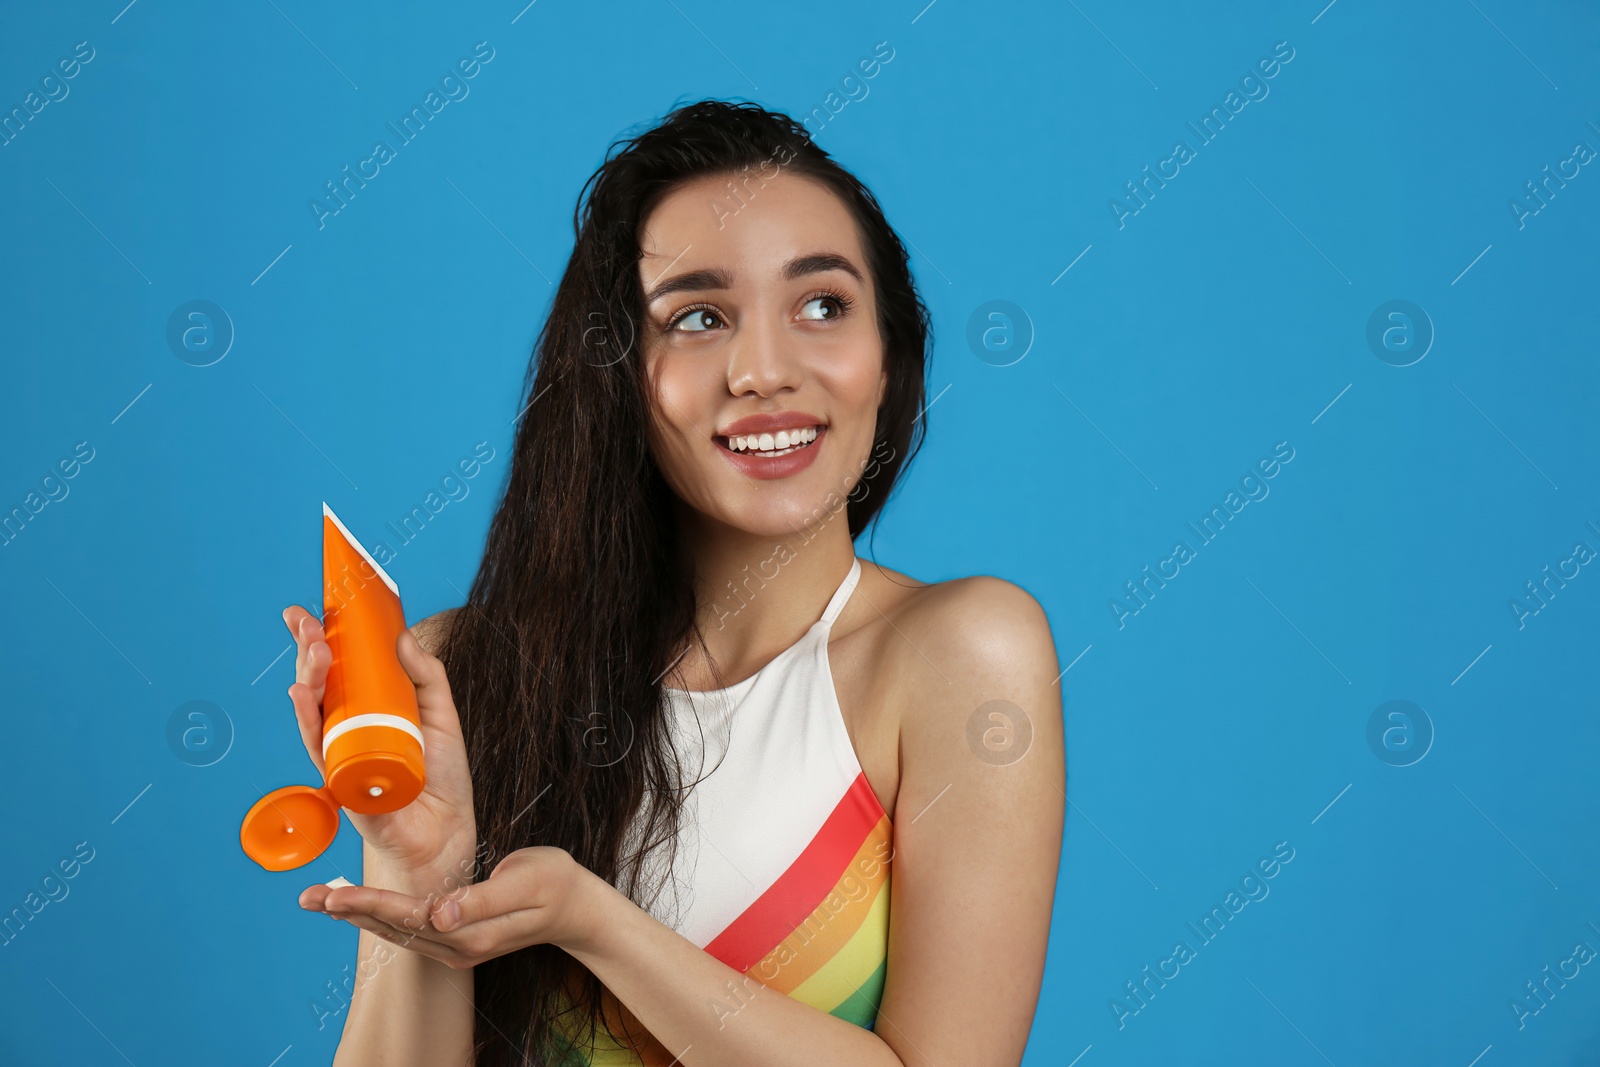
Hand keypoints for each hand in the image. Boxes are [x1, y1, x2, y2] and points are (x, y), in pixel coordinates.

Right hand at [279, 605, 477, 884]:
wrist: (445, 833)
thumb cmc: (441, 779)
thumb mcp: (441, 717)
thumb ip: (426, 676)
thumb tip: (402, 636)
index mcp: (374, 709)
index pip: (343, 667)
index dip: (326, 639)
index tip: (313, 608)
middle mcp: (351, 727)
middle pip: (322, 682)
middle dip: (309, 648)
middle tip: (305, 620)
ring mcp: (342, 752)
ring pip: (314, 708)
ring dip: (309, 675)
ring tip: (312, 647)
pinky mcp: (340, 778)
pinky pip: (318, 746)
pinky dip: (308, 720)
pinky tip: (302, 694)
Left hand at [299, 846, 603, 968]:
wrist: (575, 906)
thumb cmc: (554, 884)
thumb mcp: (525, 883)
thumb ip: (482, 901)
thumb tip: (443, 915)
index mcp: (470, 931)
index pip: (409, 917)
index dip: (370, 904)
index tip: (336, 895)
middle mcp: (457, 946)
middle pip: (394, 928)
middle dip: (350, 910)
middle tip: (308, 897)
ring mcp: (456, 947)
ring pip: (396, 932)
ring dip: (357, 915)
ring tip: (320, 899)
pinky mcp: (455, 940)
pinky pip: (409, 930)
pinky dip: (379, 916)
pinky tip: (358, 905)